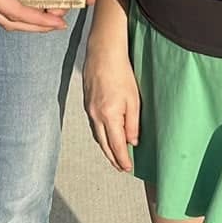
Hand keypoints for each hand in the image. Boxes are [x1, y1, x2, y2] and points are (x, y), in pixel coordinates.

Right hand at [82, 32, 139, 172]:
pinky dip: (100, 135)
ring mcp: (89, 110)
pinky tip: (106, 135)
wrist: (103, 54)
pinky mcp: (87, 103)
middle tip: (121, 167)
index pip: (116, 145)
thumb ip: (133, 123)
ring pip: (97, 136)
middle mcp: (96, 116)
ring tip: (114, 155)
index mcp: (109, 116)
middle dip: (112, 158)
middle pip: (104, 145)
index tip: (128, 168)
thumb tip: (132, 141)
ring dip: (106, 148)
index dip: (122, 159)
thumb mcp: (134, 100)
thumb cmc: (121, 73)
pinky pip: (93, 125)